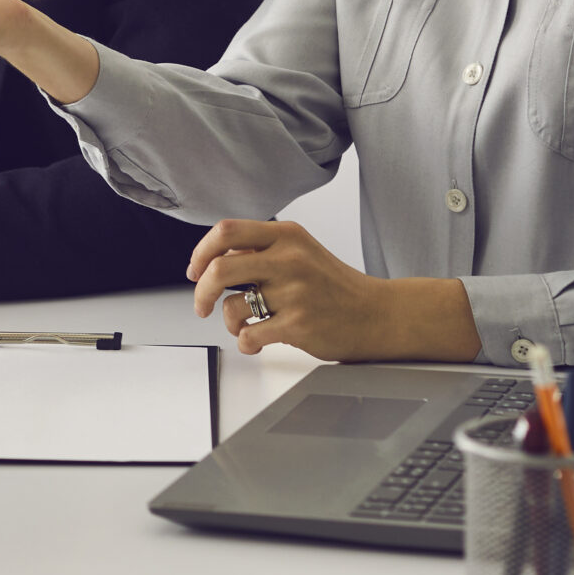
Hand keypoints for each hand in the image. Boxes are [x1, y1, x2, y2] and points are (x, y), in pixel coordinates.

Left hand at [187, 220, 479, 362]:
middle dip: (201, 291)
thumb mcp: (301, 251)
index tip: (194, 271)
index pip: (226, 231)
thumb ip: (261, 250)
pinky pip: (249, 335)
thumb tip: (214, 258)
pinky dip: (246, 342)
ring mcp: (294, 293)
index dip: (201, 252)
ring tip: (245, 324)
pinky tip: (257, 341)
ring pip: (233, 307)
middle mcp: (289, 259)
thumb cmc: (335, 286)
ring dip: (229, 322)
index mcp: (287, 235)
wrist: (378, 315)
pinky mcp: (298, 324)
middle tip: (202, 305)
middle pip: (220, 269)